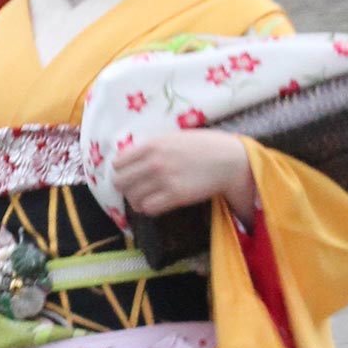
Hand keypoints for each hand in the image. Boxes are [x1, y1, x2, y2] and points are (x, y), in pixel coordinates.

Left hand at [112, 127, 254, 219]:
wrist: (229, 159)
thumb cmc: (205, 147)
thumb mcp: (174, 138)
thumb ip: (153, 147)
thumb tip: (134, 158)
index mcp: (152, 145)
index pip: (118, 163)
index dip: (122, 171)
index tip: (130, 176)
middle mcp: (154, 162)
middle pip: (120, 182)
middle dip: (126, 188)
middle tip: (137, 190)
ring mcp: (164, 179)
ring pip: (133, 198)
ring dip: (138, 201)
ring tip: (148, 199)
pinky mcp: (176, 195)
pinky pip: (148, 208)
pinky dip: (150, 209)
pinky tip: (158, 204)